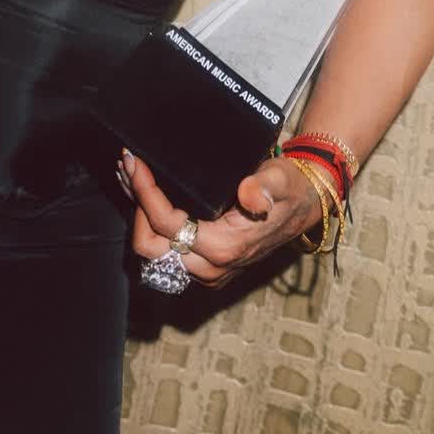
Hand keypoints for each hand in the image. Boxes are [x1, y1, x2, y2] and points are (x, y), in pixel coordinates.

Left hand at [120, 150, 322, 288]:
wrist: (304, 205)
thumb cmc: (290, 190)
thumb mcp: (281, 179)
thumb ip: (265, 186)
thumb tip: (249, 194)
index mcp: (226, 246)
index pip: (168, 224)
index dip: (145, 193)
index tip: (134, 164)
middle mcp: (213, 265)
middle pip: (151, 248)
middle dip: (135, 209)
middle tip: (129, 171)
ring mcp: (208, 269)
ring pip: (155, 253)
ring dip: (139, 217)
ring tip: (130, 178)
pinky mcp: (205, 263)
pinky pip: (167, 251)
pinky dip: (151, 226)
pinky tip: (146, 196)